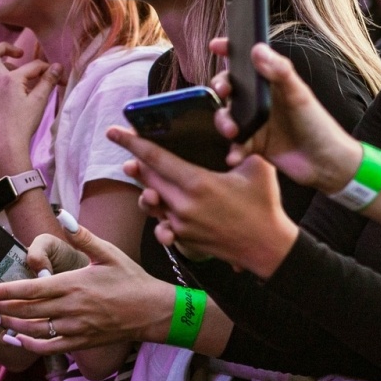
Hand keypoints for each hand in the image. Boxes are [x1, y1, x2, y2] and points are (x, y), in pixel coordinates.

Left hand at [0, 31, 60, 173]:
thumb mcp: (39, 101)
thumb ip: (48, 81)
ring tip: (16, 70)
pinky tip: (12, 86)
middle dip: (5, 48)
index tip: (60, 78)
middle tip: (20, 53)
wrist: (5, 142)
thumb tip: (57, 66)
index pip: (33, 66)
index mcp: (10, 79)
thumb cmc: (22, 122)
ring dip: (1, 64)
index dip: (49, 70)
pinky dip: (0, 77)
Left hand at [0, 216, 173, 353]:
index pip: (30, 290)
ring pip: (33, 329)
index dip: (3, 292)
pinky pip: (49, 347)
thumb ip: (83, 236)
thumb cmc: (131, 279)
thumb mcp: (108, 253)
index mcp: (74, 285)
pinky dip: (29, 344)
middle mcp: (71, 309)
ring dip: (7, 325)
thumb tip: (65, 217)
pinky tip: (15, 338)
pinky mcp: (81, 342)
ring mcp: (75, 328)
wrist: (152, 311)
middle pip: (24, 311)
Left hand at [110, 127, 299, 278]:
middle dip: (136, 164)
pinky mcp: (184, 239)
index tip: (113, 132)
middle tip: (128, 152)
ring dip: (145, 188)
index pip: (155, 158)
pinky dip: (159, 212)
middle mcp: (183, 205)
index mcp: (197, 183)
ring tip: (141, 175)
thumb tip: (231, 132)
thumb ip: (239, 147)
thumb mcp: (257, 167)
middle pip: (148, 179)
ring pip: (152, 202)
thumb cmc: (264, 205)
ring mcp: (181, 225)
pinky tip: (160, 205)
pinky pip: (162, 223)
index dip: (132, 142)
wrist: (267, 248)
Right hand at [208, 40, 361, 193]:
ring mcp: (256, 123)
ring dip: (224, 122)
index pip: (249, 62)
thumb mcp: (299, 94)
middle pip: (231, 88)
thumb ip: (280, 71)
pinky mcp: (254, 145)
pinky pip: (236, 145)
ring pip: (228, 117)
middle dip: (220, 87)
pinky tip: (235, 156)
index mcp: (272, 83)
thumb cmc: (318, 124)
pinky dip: (233, 151)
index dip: (231, 51)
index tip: (216, 46)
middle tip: (222, 91)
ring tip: (233, 132)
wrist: (326, 163)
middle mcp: (261, 101)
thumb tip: (257, 50)